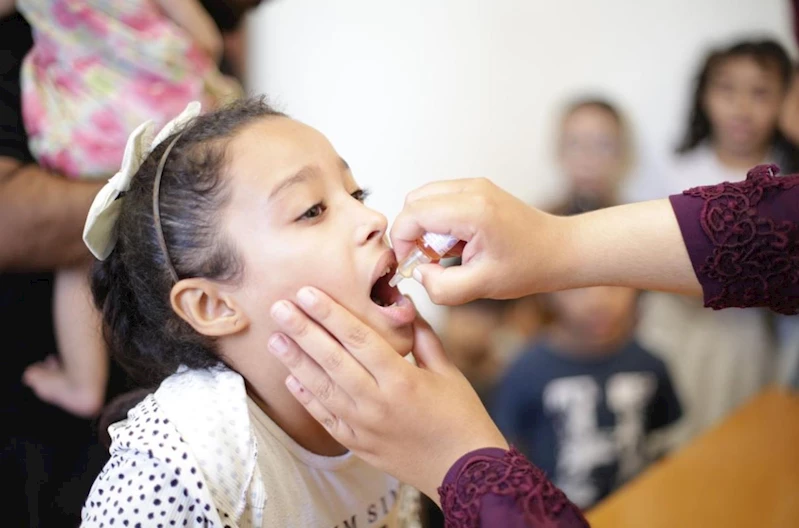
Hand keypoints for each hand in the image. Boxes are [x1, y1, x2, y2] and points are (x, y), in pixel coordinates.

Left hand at [268, 287, 508, 502]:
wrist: (464, 471)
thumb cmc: (460, 416)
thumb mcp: (448, 372)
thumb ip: (424, 338)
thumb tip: (407, 306)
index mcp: (402, 380)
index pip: (358, 339)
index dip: (331, 314)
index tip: (308, 293)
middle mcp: (377, 402)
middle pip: (332, 360)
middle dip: (303, 331)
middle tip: (279, 308)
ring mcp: (363, 426)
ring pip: (322, 388)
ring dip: (295, 362)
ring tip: (275, 339)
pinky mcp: (357, 444)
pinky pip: (325, 418)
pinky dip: (307, 397)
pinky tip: (291, 378)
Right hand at [390, 178, 569, 304]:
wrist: (559, 250)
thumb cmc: (528, 266)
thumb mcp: (482, 286)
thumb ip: (442, 287)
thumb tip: (419, 273)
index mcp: (473, 210)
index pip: (413, 214)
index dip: (401, 241)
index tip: (410, 264)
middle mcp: (471, 189)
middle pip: (414, 201)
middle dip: (410, 232)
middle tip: (426, 260)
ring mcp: (474, 185)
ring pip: (424, 198)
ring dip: (423, 226)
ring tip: (442, 253)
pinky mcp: (476, 188)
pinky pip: (439, 199)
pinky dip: (436, 221)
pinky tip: (454, 244)